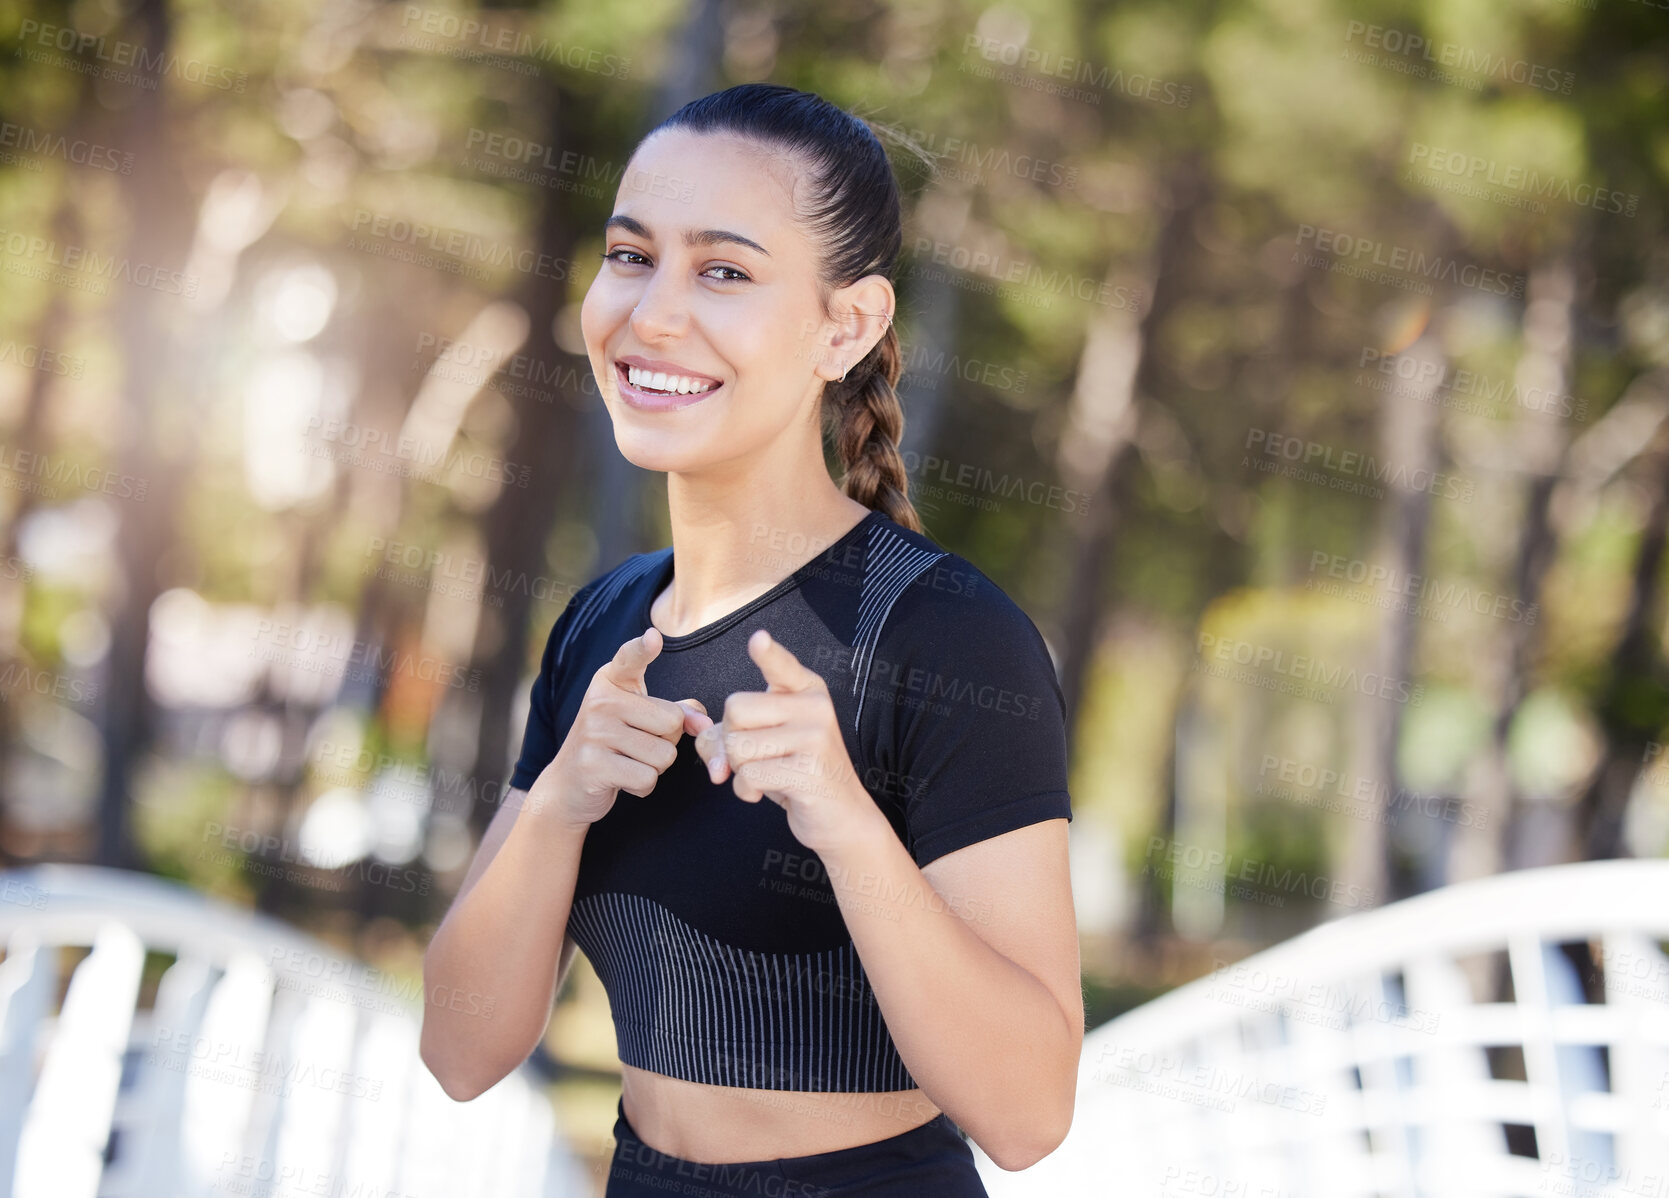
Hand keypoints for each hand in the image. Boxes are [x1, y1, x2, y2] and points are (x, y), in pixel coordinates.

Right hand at [532, 626, 712, 827]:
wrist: (568, 786)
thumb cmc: (615, 745)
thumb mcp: (643, 720)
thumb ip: (679, 713)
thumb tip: (705, 723)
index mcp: (611, 681)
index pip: (629, 659)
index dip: (642, 648)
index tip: (654, 636)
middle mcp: (600, 700)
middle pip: (672, 721)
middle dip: (667, 742)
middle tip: (636, 745)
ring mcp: (594, 732)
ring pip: (664, 754)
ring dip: (655, 767)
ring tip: (627, 762)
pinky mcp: (592, 765)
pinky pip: (647, 778)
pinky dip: (643, 786)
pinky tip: (621, 779)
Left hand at [693, 629, 883, 854]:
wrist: (841, 818)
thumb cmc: (796, 773)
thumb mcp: (765, 743)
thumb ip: (728, 732)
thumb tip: (701, 739)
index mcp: (807, 691)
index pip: (781, 666)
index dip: (768, 653)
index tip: (758, 640)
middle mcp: (815, 708)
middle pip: (735, 709)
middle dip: (730, 738)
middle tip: (754, 756)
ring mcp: (815, 739)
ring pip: (737, 746)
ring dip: (737, 768)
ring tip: (764, 774)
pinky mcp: (809, 772)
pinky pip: (748, 775)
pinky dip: (745, 790)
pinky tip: (764, 792)